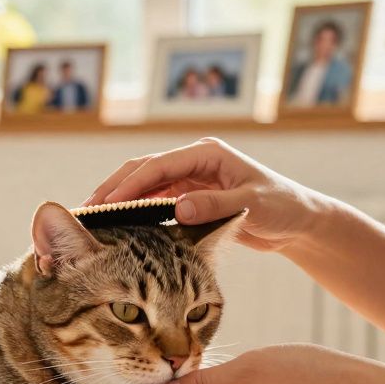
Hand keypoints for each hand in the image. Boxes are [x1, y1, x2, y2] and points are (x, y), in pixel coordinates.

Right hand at [84, 138, 325, 251]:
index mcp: (207, 153)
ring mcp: (190, 179)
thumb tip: (178, 208)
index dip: (129, 184)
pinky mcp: (189, 197)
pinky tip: (117, 229)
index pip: (157, 165)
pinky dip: (134, 213)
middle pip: (142, 170)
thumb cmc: (282, 207)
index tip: (106, 205)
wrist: (299, 222)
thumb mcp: (250, 205)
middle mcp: (194, 162)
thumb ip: (214, 206)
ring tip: (93, 222)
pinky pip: (154, 202)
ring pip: (144, 186)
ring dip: (119, 202)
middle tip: (86, 213)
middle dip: (112, 189)